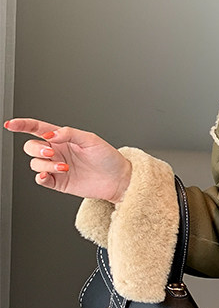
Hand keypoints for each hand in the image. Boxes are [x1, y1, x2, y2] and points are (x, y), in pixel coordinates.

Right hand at [4, 118, 131, 202]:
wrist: (118, 179)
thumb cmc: (108, 157)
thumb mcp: (91, 140)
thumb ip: (69, 134)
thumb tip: (51, 134)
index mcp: (62, 138)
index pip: (37, 129)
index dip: (22, 125)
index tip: (10, 124)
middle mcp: (57, 151)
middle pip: (30, 147)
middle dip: (36, 148)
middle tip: (51, 151)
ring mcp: (56, 167)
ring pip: (35, 164)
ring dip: (45, 164)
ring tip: (64, 167)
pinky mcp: (59, 182)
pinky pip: (41, 180)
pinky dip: (41, 177)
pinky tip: (50, 175)